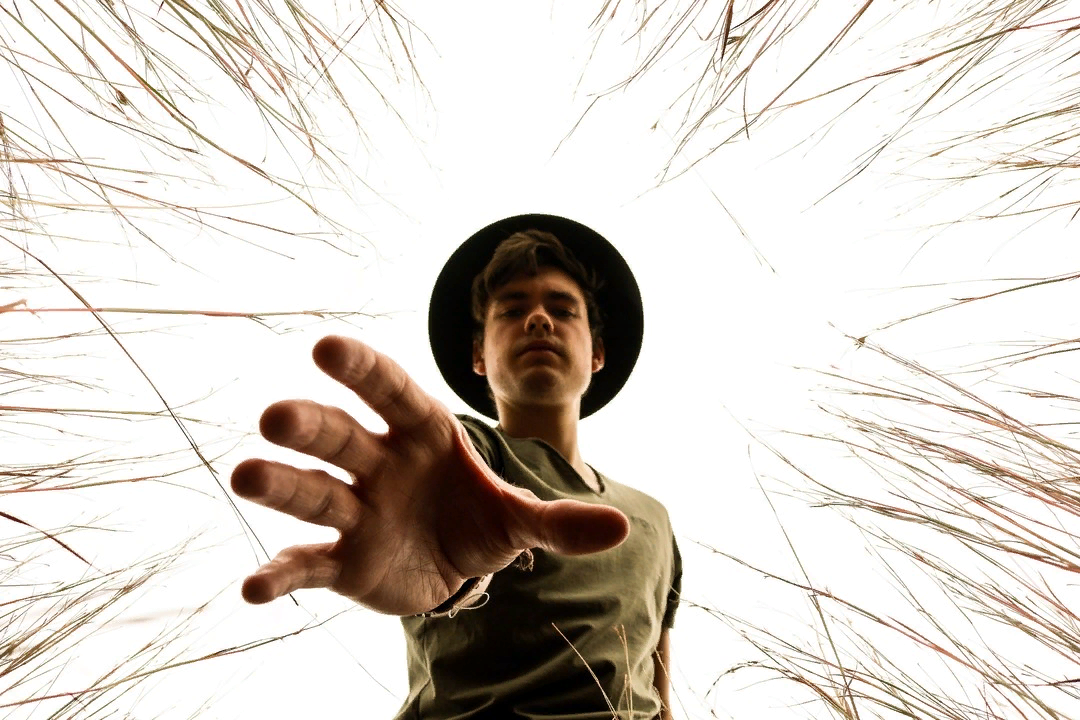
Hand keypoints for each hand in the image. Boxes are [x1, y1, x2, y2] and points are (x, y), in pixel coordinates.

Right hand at [231, 335, 629, 614]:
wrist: (457, 566)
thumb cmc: (479, 514)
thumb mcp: (522, 517)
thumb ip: (560, 519)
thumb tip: (620, 528)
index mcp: (422, 433)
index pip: (391, 391)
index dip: (361, 369)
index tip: (325, 347)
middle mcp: (379, 463)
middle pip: (340, 437)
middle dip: (310, 427)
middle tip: (276, 417)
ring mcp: (356, 511)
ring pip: (312, 494)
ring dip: (279, 486)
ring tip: (244, 475)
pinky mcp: (342, 562)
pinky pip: (307, 565)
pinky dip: (280, 574)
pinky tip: (254, 589)